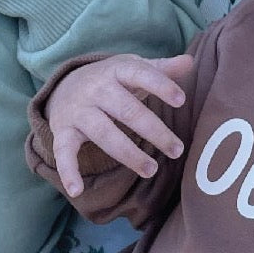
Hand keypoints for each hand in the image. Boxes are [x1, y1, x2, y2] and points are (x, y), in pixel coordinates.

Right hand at [44, 52, 194, 196]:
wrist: (65, 84)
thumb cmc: (113, 80)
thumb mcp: (134, 69)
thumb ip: (162, 70)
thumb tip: (190, 62)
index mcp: (117, 70)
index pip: (141, 74)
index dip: (161, 86)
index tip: (181, 100)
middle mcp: (96, 89)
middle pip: (127, 111)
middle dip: (154, 132)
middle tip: (177, 150)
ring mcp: (79, 110)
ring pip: (104, 133)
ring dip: (128, 154)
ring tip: (152, 170)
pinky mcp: (64, 130)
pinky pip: (63, 151)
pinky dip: (68, 170)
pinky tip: (77, 190)